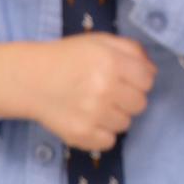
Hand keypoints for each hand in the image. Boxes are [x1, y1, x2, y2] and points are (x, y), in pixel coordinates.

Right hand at [21, 35, 155, 152]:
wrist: (31, 79)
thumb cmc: (69, 58)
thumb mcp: (100, 41)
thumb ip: (132, 50)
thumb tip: (152, 70)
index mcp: (112, 62)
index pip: (148, 80)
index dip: (139, 79)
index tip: (126, 79)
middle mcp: (105, 89)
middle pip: (140, 104)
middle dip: (129, 98)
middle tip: (110, 93)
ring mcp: (93, 114)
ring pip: (126, 124)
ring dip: (115, 116)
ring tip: (97, 106)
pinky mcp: (81, 135)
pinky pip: (109, 142)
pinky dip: (102, 134)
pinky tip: (90, 120)